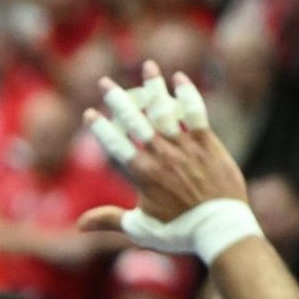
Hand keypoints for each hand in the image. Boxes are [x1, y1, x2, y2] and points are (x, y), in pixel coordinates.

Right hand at [81, 60, 246, 231]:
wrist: (220, 229)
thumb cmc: (179, 232)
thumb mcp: (139, 229)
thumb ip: (109, 220)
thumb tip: (79, 225)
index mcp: (141, 174)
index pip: (115, 144)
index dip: (100, 127)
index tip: (89, 112)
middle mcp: (160, 155)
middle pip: (135, 121)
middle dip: (118, 99)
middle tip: (105, 82)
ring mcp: (185, 147)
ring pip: (165, 111)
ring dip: (154, 87)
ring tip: (147, 66)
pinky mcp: (207, 144)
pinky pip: (195, 114)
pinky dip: (187, 95)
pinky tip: (180, 79)